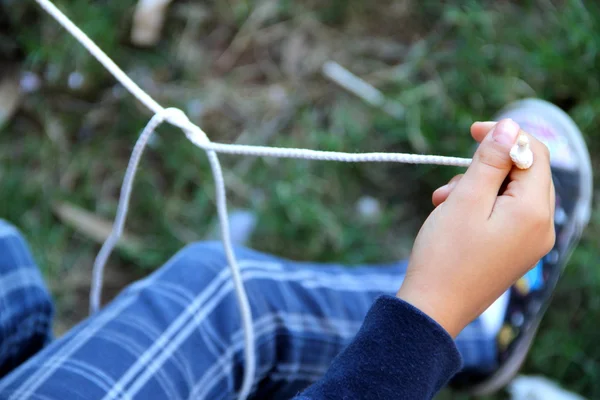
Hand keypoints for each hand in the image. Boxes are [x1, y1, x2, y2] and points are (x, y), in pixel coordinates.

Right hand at [397, 119, 554, 337]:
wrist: (434, 308)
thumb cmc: (445, 254)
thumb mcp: (465, 200)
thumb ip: (491, 161)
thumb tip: (511, 126)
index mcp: (534, 212)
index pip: (534, 154)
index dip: (506, 136)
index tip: (472, 131)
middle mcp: (541, 228)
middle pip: (524, 174)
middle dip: (487, 167)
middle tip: (452, 179)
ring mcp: (530, 243)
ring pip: (511, 195)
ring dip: (478, 188)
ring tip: (443, 202)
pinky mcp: (515, 253)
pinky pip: (505, 215)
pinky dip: (480, 207)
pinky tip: (452, 215)